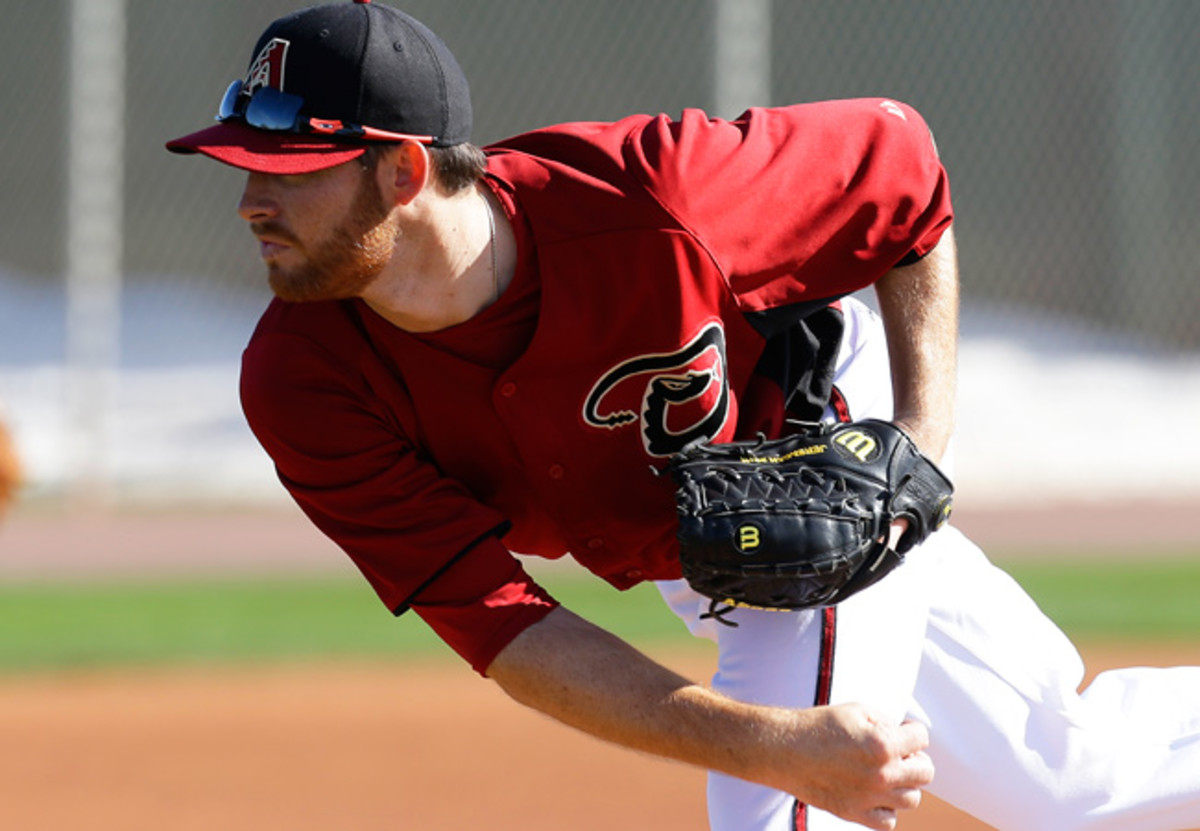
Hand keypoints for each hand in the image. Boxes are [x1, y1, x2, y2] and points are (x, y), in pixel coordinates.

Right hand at [785, 703, 933, 830]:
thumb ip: (886, 722)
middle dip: (915, 758)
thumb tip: (902, 734)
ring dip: (904, 784)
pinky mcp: (855, 813)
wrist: (784, 749)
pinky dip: (887, 809)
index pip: (922, 738)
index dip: (913, 731)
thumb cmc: (818, 727)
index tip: (904, 731)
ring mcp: (870, 797)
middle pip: (925, 772)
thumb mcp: (856, 710)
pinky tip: (875, 793)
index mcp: (883, 744)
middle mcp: (881, 774)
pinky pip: (889, 821)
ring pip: (912, 798)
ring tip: (886, 773)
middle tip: (899, 753)